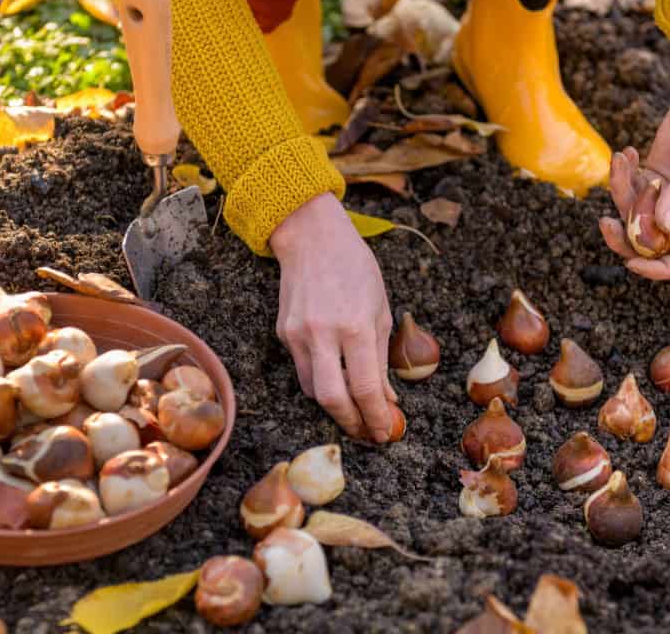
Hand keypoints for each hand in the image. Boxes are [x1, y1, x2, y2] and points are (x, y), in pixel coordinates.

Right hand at [270, 193, 396, 441]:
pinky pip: (303, 370)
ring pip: (313, 390)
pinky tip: (335, 378)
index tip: (385, 432)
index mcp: (356, 326)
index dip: (376, 416)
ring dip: (335, 405)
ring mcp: (298, 335)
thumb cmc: (355, 268)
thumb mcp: (381, 309)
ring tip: (354, 410)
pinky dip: (321, 381)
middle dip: (351, 423)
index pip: (365, 387)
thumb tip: (386, 399)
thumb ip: (381, 357)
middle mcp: (324, 334)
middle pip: (332, 399)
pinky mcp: (283, 333)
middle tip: (367, 433)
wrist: (312, 237)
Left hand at [599, 4, 669, 278]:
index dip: (657, 270)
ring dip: (619, 191)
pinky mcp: (649, 179)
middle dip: (623, 238)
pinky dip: (621, 174)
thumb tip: (661, 227)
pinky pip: (627, 188)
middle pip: (647, 245)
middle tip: (604, 223)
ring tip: (622, 159)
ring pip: (630, 214)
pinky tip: (626, 152)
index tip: (631, 263)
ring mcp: (663, 197)